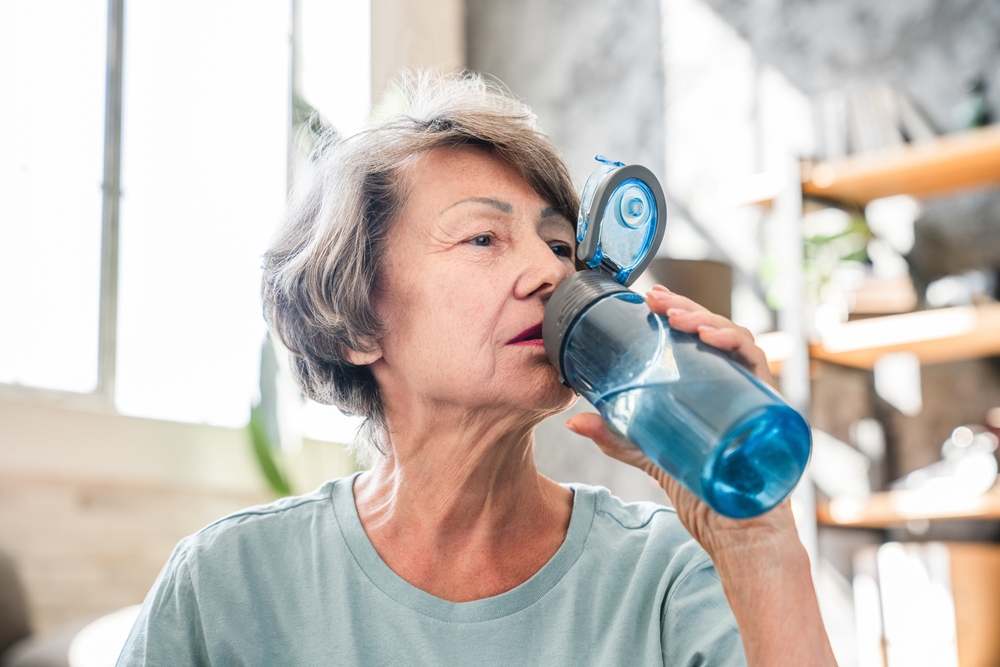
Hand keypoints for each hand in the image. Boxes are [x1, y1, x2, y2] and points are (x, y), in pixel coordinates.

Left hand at [567, 285, 835, 666]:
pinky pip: (759, 366)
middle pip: (715, 332)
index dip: (676, 312)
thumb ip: (617, 437)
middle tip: (654, 299)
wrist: (734, 535)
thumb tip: (574, 419)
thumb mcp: (651, 455)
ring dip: (705, 320)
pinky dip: (737, 345)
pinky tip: (711, 337)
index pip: (697, 338)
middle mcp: (736, 386)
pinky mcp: (767, 410)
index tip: (646, 299)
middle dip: (686, 308)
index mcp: (711, 388)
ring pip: (737, 340)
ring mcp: (753, 395)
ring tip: (674, 315)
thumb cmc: (702, 493)